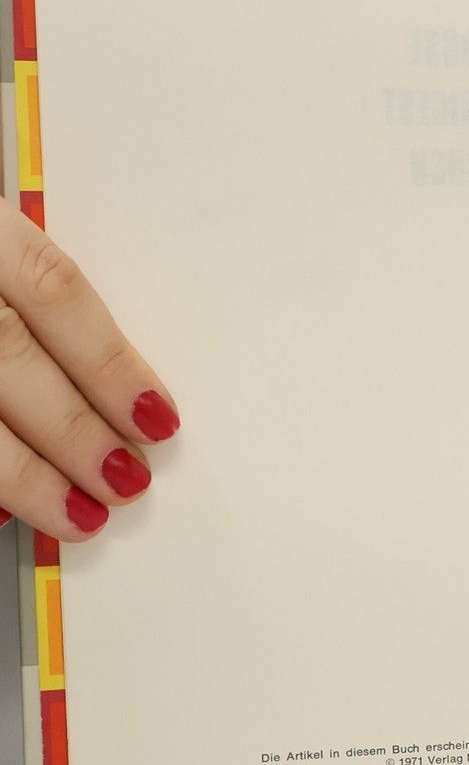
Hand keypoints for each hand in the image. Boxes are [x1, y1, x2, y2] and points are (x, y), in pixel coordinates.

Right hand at [0, 199, 178, 539]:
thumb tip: (121, 393)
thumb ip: (36, 303)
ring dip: (19, 472)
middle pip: (3, 351)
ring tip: (76, 512)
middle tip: (125, 478)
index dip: (109, 361)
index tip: (157, 418)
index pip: (51, 289)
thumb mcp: (1, 251)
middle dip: (71, 426)